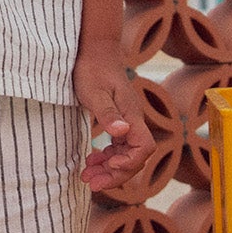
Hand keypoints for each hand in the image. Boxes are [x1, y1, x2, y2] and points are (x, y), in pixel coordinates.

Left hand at [73, 46, 153, 191]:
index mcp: (132, 115)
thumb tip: (121, 132)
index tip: (110, 165)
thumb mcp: (94, 91)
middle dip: (116, 174)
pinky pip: (119, 147)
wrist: (95, 49)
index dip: (130, 162)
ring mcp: (128, 121)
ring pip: (126, 154)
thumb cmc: (92, 68)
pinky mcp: (119, 120)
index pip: (143, 148)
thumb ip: (107, 113)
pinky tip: (92, 161)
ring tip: (87, 177)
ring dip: (109, 169)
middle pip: (136, 157)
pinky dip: (107, 157)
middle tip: (92, 183)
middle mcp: (133, 120)